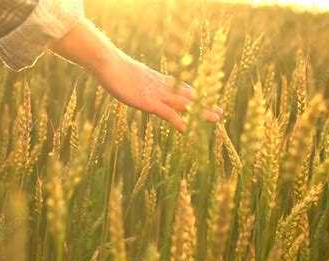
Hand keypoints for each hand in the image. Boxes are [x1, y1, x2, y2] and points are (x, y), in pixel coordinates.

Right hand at [49, 19, 222, 130]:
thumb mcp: (131, 76)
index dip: (196, 95)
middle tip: (220, 111)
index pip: (182, 88)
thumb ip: (139, 82)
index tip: (207, 99)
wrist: (108, 63)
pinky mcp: (148, 102)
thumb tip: (138, 85)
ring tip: (215, 119)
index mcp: (158, 81)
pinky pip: (168, 114)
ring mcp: (156, 94)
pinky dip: (180, 121)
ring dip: (201, 112)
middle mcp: (162, 87)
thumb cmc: (114, 69)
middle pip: (189, 96)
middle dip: (205, 104)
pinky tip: (188, 130)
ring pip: (185, 104)